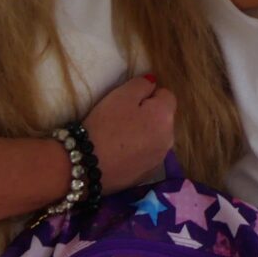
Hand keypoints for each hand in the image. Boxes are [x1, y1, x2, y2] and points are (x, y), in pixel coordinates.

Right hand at [83, 74, 177, 191]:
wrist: (87, 165)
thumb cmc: (105, 125)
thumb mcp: (121, 95)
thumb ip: (142, 84)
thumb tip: (153, 83)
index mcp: (165, 116)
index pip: (166, 95)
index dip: (148, 95)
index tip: (128, 102)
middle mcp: (169, 138)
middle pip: (163, 118)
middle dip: (148, 115)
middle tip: (122, 119)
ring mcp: (159, 158)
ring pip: (156, 138)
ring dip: (145, 134)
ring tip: (120, 138)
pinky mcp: (147, 174)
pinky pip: (147, 155)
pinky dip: (138, 152)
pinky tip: (120, 154)